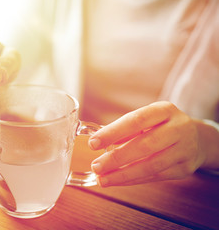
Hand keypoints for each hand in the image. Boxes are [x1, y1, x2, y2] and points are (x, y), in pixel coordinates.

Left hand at [88, 101, 208, 186]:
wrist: (196, 139)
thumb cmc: (161, 126)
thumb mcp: (147, 119)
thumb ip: (125, 129)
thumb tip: (97, 141)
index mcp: (165, 110)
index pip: (136, 120)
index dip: (113, 132)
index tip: (93, 143)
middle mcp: (178, 128)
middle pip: (145, 145)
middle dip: (117, 158)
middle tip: (96, 166)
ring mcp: (184, 150)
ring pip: (151, 165)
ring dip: (123, 174)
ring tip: (102, 178)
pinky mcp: (184, 169)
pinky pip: (154, 177)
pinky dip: (132, 180)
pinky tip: (117, 181)